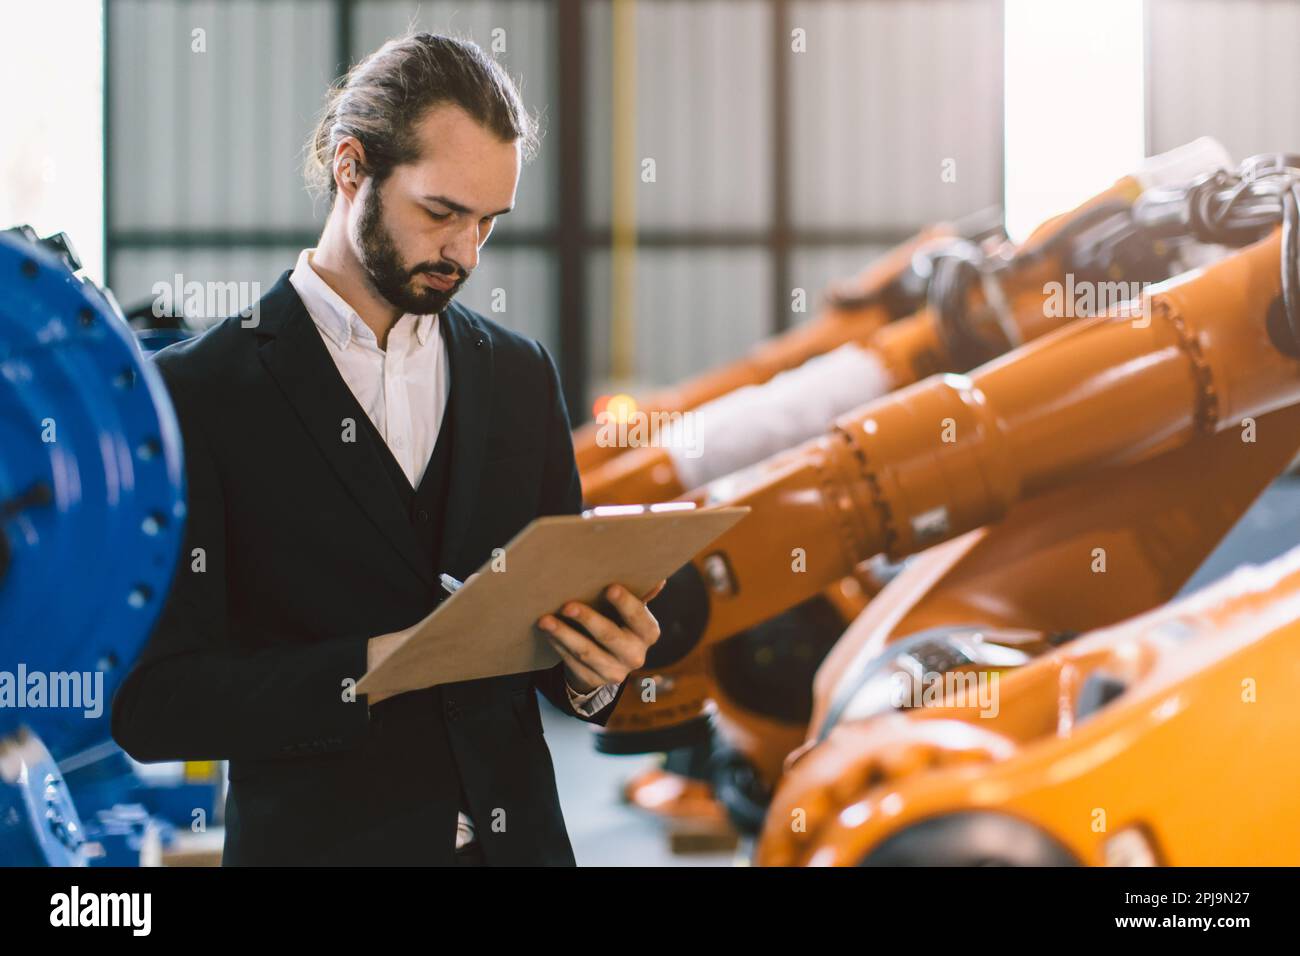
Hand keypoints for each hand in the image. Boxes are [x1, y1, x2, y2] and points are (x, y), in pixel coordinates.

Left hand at [537, 580, 665, 693]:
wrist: (610, 660)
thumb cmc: (620, 622)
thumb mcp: (632, 610)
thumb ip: (641, 594)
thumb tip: (658, 579)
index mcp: (649, 632)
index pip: (639, 616)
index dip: (625, 603)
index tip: (610, 588)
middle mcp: (636, 656)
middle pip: (609, 636)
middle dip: (587, 619)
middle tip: (567, 605)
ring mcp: (616, 672)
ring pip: (586, 652)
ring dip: (564, 634)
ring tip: (545, 620)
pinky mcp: (595, 681)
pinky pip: (573, 662)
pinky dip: (558, 645)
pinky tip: (547, 632)